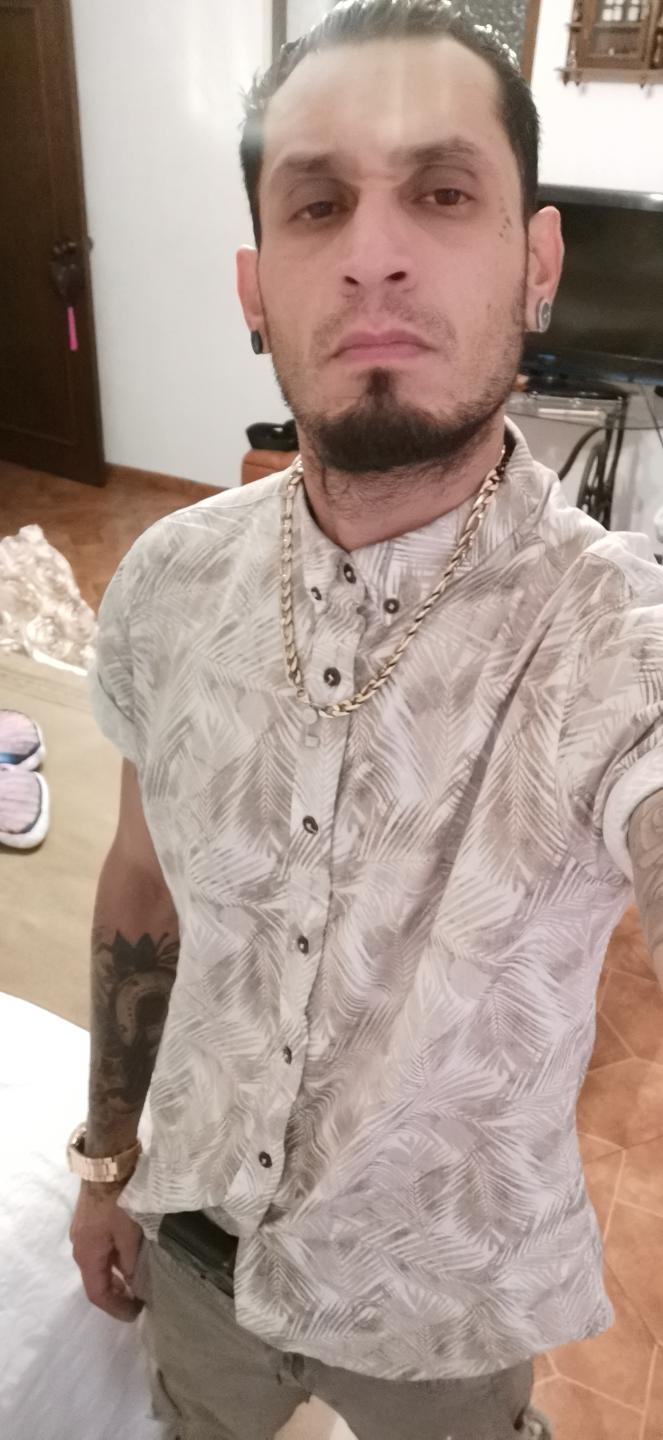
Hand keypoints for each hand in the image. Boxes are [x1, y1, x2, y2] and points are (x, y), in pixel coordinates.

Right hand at [70, 1182, 144, 1321]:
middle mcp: (80, 1248)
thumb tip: (131, 1282)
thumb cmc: (119, 1200)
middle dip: (115, 1296)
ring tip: (135, 1285)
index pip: (97, 1293)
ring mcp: (82, 1234)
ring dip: (114, 1278)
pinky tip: (127, 1261)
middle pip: (95, 1281)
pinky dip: (112, 1263)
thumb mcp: (129, 1233)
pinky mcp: (88, 1223)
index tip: (135, 1314)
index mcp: (87, 1255)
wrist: (106, 1164)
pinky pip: (99, 1252)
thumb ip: (129, 1261)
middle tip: (137, 1303)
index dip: (116, 1307)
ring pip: (97, 1266)